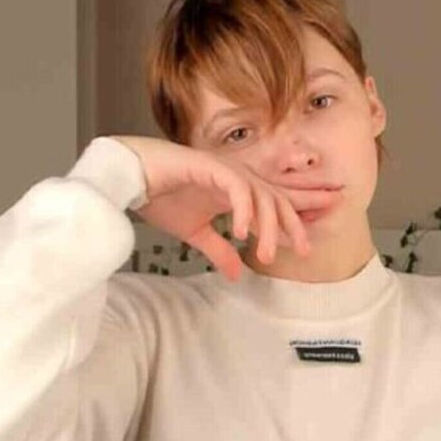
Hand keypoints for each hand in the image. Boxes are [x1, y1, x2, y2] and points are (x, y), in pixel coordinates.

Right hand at [108, 135, 341, 280]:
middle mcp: (237, 178)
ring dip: (266, 226)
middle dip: (296, 221)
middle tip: (305, 249)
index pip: (275, 202)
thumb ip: (219, 250)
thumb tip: (237, 275)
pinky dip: (243, 209)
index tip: (312, 238)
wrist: (129, 177)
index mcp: (237, 191)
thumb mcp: (195, 233)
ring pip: (261, 196)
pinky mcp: (210, 166)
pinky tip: (242, 232)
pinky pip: (236, 188)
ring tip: (265, 254)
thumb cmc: (159, 196)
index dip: (298, 215)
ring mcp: (225, 170)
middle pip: (278, 198)